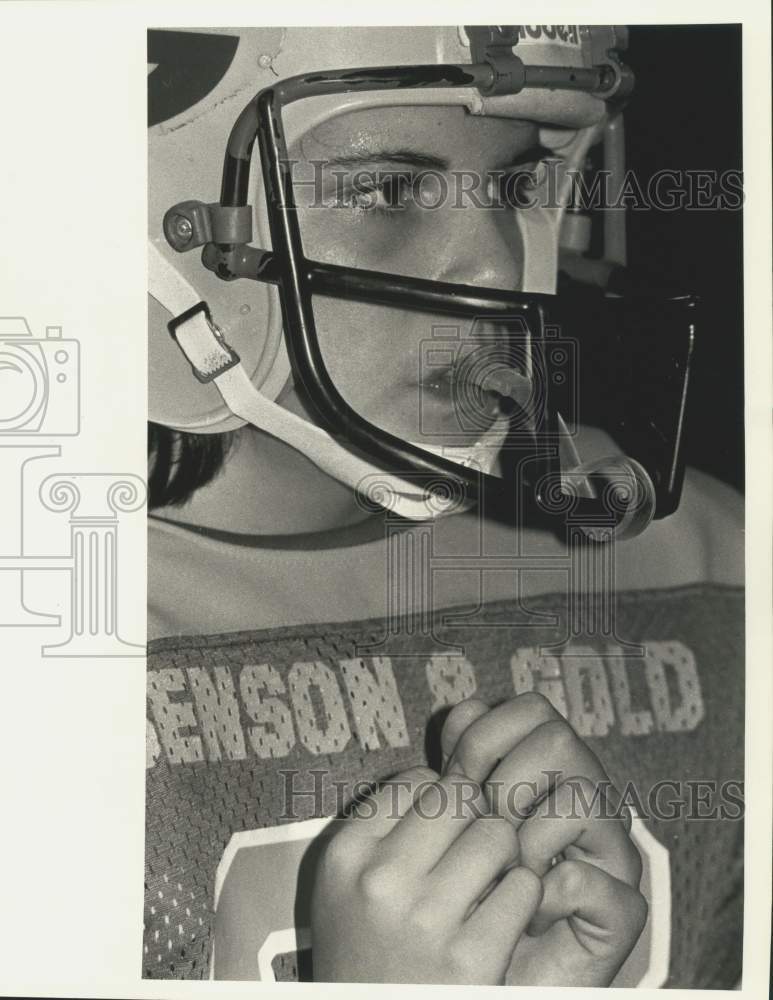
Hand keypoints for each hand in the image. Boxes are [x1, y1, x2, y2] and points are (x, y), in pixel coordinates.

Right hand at [311, 765, 542, 982]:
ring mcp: (426, 921)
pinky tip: (506, 916)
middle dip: (476, 817)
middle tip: (477, 848)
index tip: (443, 830)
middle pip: (460, 798)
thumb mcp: (343, 887)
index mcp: (345, 855)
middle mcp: (380, 882)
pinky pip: (523, 887)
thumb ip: (380, 829)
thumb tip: (444, 776)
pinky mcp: (472, 959)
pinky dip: (523, 897)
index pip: (415, 780)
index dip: (439, 799)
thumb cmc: (364, 955)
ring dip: (505, 854)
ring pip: (497, 834)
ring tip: (493, 881)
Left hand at [441, 693, 647, 986]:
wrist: (492, 978)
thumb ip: (460, 763)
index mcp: (550, 771)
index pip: (532, 710)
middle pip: (559, 737)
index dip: (486, 733)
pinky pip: (585, 879)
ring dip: (526, 838)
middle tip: (482, 825)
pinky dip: (543, 899)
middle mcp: (586, 799)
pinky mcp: (622, 908)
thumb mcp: (455, 821)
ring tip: (503, 873)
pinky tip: (525, 914)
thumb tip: (463, 713)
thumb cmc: (473, 896)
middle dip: (505, 779)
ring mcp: (610, 850)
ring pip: (581, 797)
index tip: (455, 775)